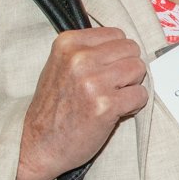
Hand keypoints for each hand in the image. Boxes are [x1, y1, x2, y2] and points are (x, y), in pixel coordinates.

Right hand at [14, 27, 147, 179]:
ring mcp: (93, 82)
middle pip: (131, 50)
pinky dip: (133, 105)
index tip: (106, 70)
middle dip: (127, 69)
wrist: (37, 145)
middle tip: (111, 87)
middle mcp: (80, 59)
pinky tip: (115, 112)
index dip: (117, 55)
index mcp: (68, 43)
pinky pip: (141, 95)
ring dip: (131, 86)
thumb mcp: (60, 66)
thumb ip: (87, 51)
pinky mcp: (106, 105)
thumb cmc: (52, 108)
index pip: (117, 34)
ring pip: (139, 69)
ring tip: (112, 98)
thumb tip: (124, 46)